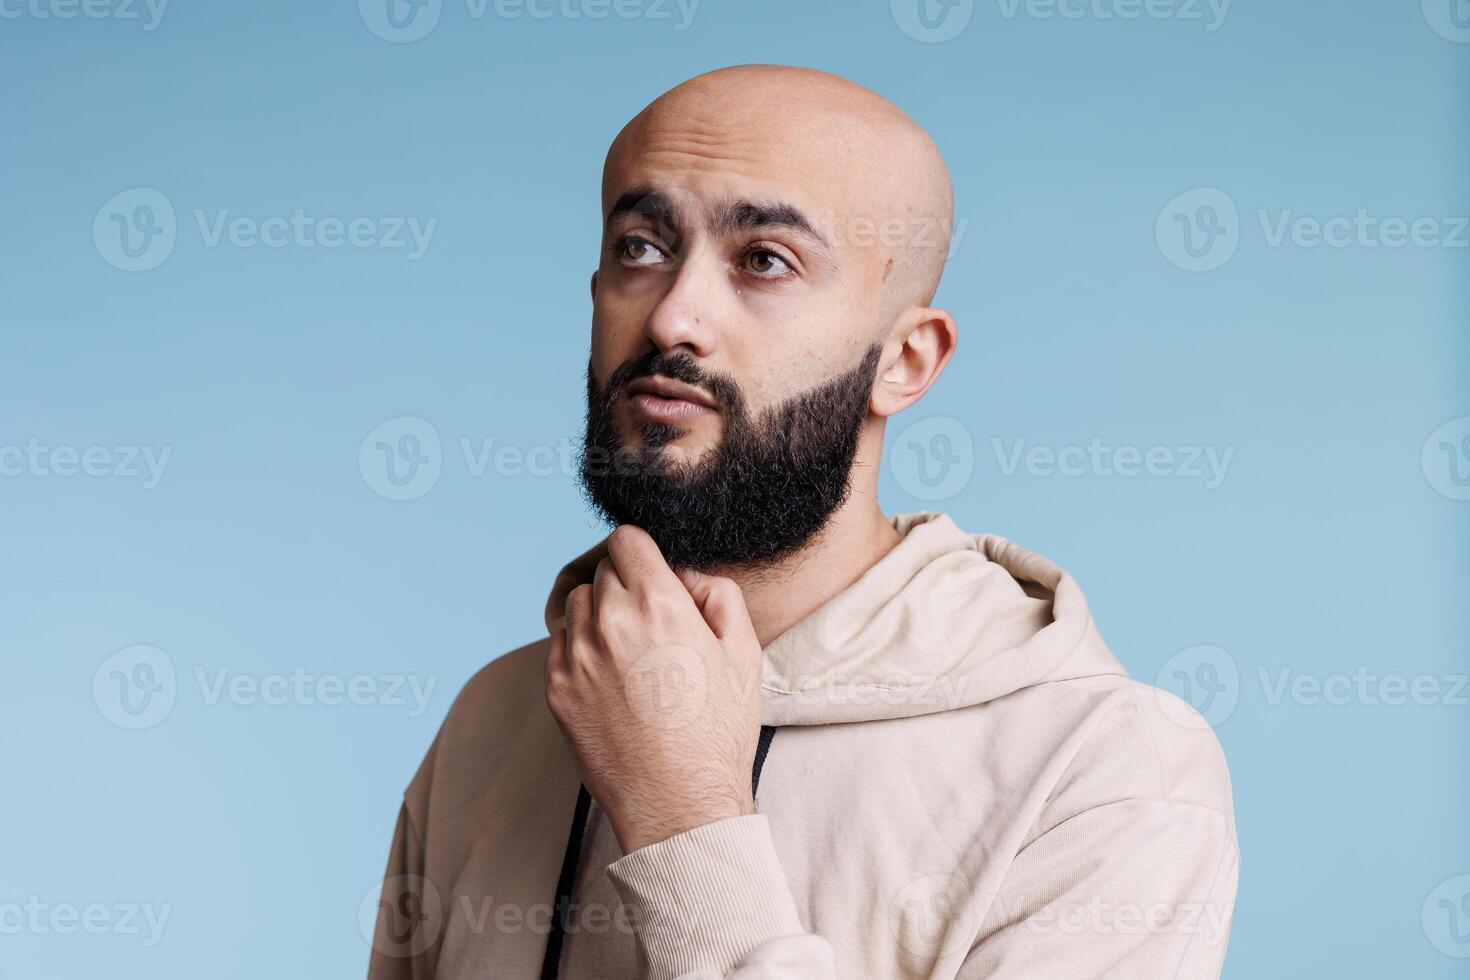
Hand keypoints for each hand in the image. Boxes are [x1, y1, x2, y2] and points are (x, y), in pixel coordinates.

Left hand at [545, 525, 764, 853]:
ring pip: (577, 604)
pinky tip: (611, 679)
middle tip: (651, 621)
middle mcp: (610, 622)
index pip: (627, 539)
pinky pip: (560, 645)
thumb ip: (718, 595)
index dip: (643, 552)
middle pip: (603, 571)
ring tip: (629, 650)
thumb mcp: (744, 654)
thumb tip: (686, 575)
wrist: (679, 805)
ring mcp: (577, 657)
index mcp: (659, 605)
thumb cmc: (717, 733)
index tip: (653, 573)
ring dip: (599, 613)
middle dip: (626, 585)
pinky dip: (580, 649)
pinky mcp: (556, 689)